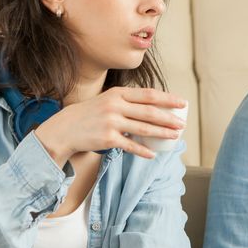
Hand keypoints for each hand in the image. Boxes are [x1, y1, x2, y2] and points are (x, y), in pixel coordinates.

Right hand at [34, 87, 185, 164]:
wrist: (64, 128)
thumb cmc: (91, 114)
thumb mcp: (108, 100)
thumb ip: (128, 101)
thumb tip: (156, 107)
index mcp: (118, 93)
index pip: (149, 95)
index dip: (168, 99)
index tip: (183, 103)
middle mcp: (115, 105)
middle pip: (150, 112)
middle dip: (169, 119)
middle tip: (183, 124)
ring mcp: (111, 122)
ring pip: (144, 129)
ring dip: (162, 133)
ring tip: (175, 136)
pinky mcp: (107, 139)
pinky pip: (131, 146)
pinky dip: (143, 151)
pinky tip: (153, 154)